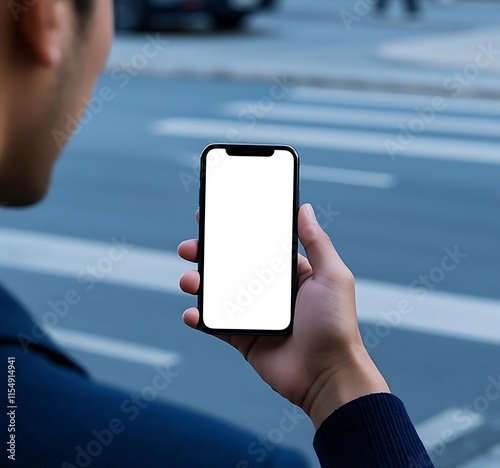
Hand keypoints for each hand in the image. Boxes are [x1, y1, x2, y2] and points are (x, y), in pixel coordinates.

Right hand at [178, 204, 389, 428]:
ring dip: (198, 284)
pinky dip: (199, 318)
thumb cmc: (335, 324)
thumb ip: (317, 242)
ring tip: (188, 281)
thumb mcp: (332, 276)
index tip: (213, 217)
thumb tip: (305, 208)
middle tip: (189, 247)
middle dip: (206, 255)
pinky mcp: (244, 338)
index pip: (257, 246)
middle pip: (231, 267)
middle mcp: (269, 291)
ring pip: (218, 294)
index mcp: (289, 273)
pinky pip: (215, 325)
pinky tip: (192, 313)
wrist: (327, 376)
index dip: (235, 232)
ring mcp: (255, 315)